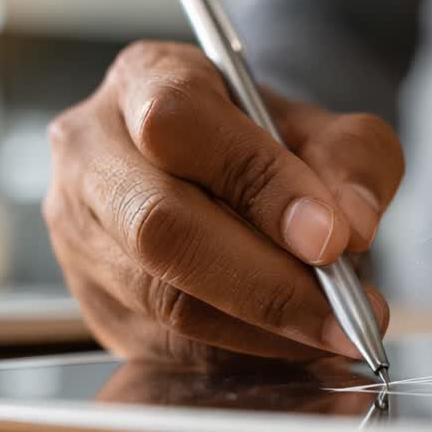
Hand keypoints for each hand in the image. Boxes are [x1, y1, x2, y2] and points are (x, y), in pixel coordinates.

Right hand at [44, 41, 402, 361]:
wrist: (212, 169)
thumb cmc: (260, 140)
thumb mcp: (320, 125)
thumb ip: (350, 158)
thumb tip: (352, 226)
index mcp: (144, 79)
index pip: (180, 125)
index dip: (259, 185)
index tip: (331, 238)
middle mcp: (91, 151)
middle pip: (157, 227)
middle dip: (265, 282)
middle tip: (343, 313)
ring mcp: (78, 232)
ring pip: (161, 298)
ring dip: (262, 328)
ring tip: (333, 330)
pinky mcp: (92, 301)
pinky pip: (166, 343)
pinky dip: (242, 351)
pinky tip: (292, 343)